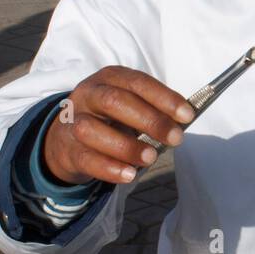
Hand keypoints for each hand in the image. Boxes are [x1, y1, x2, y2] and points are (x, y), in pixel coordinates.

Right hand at [42, 66, 194, 185]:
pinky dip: (109, 168)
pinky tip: (129, 174)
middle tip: (176, 138)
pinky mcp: (67, 149)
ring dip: (126, 145)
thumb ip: (153, 111)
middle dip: (150, 120)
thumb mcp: (130, 107)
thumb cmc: (110, 119)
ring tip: (151, 158)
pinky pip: (86, 158)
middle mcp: (88, 95)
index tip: (187, 115)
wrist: (68, 138)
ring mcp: (73, 121)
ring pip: (92, 130)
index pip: (137, 83)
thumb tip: (183, 123)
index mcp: (109, 79)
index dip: (163, 98)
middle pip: (114, 102)